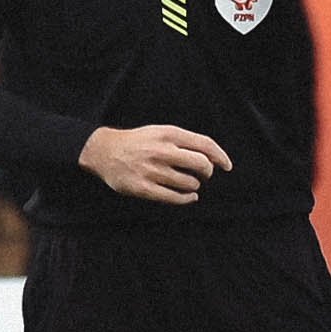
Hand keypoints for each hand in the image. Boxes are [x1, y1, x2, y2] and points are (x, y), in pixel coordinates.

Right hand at [81, 124, 233, 203]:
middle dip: (207, 172)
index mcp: (168, 134)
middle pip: (201, 164)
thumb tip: (211, 157)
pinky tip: (190, 197)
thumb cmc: (137, 142)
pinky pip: (174, 198)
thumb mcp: (159, 132)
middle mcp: (162, 151)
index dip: (220, 156)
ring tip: (189, 184)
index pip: (204, 144)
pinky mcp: (143, 188)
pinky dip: (187, 199)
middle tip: (204, 175)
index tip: (227, 166)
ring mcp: (152, 170)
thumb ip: (182, 141)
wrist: (103, 151)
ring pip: (189, 183)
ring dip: (195, 186)